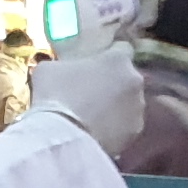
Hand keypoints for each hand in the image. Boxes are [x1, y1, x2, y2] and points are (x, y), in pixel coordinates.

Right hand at [26, 41, 145, 153]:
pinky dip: (114, 129)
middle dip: (112, 84)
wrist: (64, 137)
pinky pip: (125, 127)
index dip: (107, 57)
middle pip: (126, 79)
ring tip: (91, 119)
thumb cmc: (55, 94)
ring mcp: (138, 109)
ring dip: (115, 108)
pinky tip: (95, 134)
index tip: (94, 66)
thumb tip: (63, 72)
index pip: (121, 49)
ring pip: (128, 104)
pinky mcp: (135, 134)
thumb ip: (64, 66)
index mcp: (118, 59)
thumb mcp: (48, 69)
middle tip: (90, 94)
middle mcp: (135, 81)